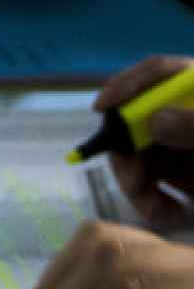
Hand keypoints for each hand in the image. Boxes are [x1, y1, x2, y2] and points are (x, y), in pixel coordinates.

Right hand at [93, 55, 193, 225]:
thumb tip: (156, 119)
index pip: (161, 73)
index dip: (128, 85)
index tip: (102, 107)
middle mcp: (185, 117)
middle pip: (139, 119)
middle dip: (126, 151)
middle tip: (132, 180)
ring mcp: (183, 148)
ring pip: (139, 156)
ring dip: (136, 185)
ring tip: (154, 210)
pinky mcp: (184, 178)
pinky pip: (153, 185)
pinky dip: (153, 202)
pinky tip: (169, 215)